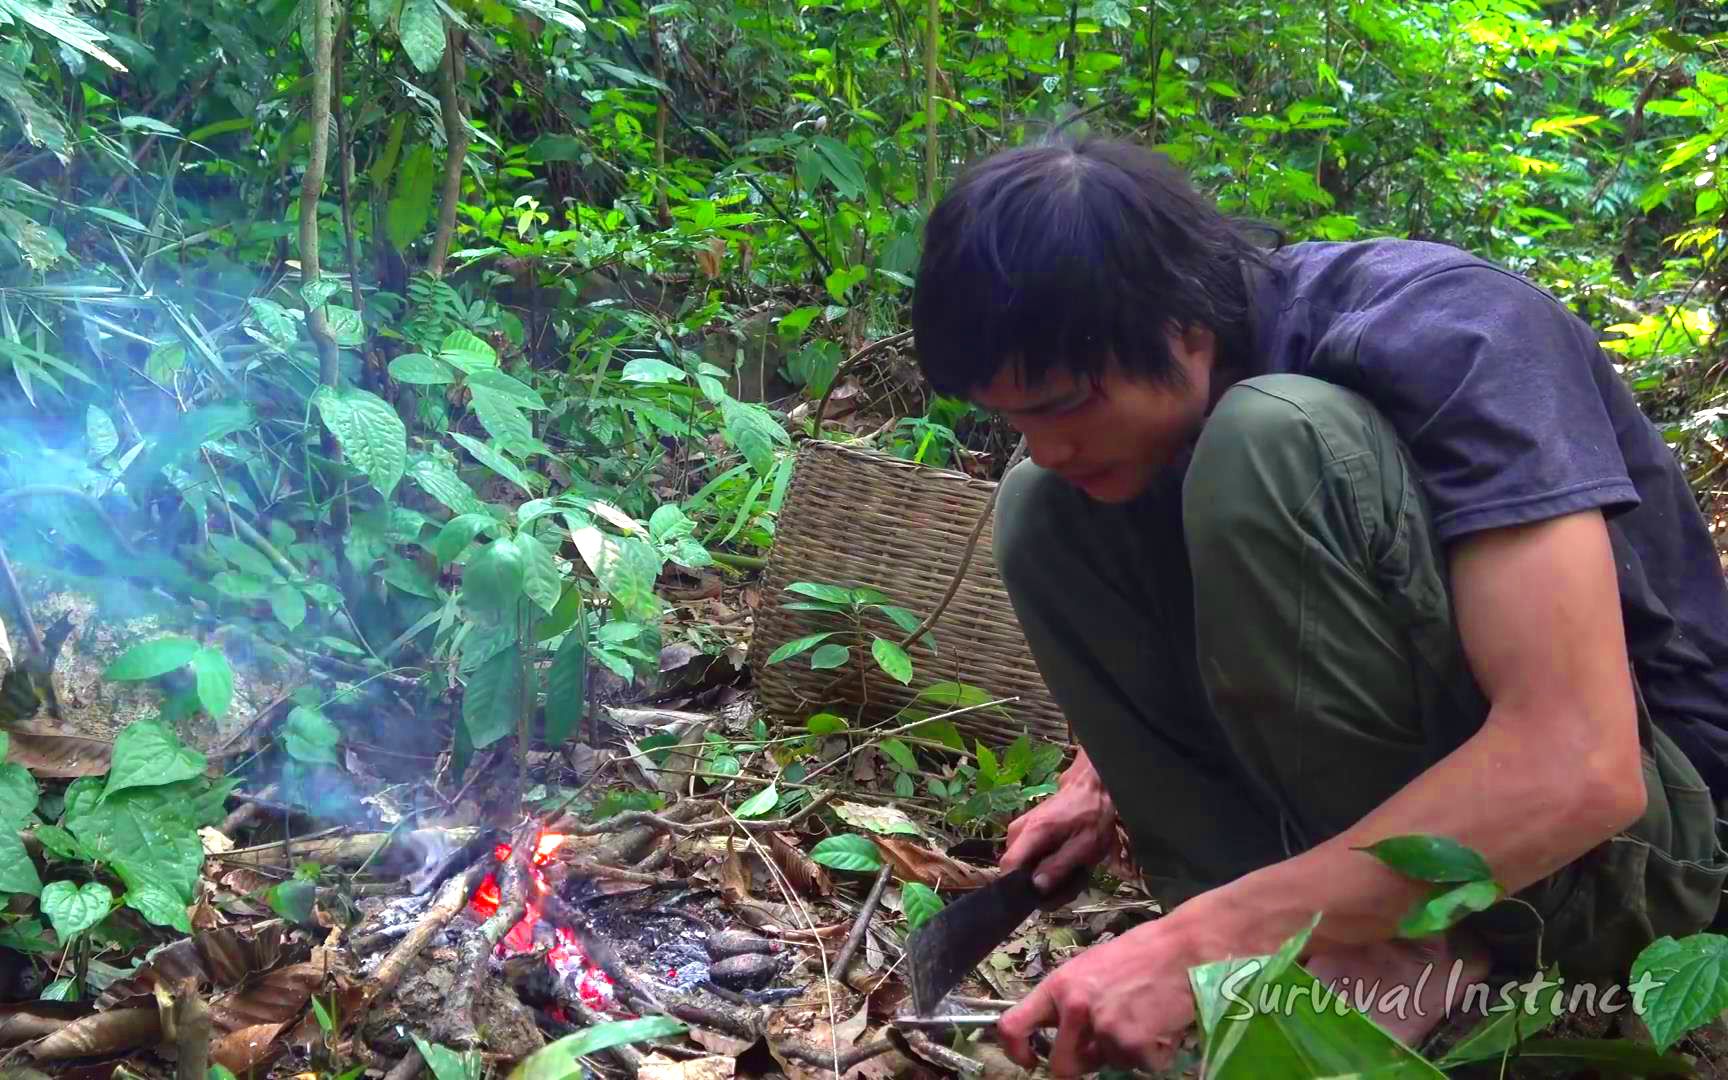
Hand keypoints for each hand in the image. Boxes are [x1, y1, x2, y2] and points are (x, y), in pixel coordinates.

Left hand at [995, 919, 1197, 1075]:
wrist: (1185, 948)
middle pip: (1062, 1066)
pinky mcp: (1134, 1046)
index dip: (1016, 1051)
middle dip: (1083, 1064)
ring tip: (1144, 1018)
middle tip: (1105, 1047)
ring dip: (1125, 1051)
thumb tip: (1061, 1032)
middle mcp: (1075, 1009)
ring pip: (1108, 1065)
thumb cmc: (1142, 953)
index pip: (1012, 1025)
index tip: (1030, 1061)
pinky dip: (1152, 1054)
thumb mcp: (1091, 968)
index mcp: (1059, 986)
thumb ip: (1071, 1000)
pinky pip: (1140, 1066)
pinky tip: (1162, 1025)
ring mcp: (1104, 1029)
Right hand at [999, 751, 1116, 901]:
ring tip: (1072, 874)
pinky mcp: (1026, 831)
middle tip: (1068, 886)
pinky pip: (1028, 857)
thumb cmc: (1093, 814)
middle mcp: (1018, 830)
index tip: (1042, 897)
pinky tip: (1066, 865)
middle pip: (1016, 870)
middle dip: (1039, 885)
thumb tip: (1036, 888)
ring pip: (1022, 866)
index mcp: (1032, 832)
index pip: (1008, 866)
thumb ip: (1059, 867)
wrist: (1093, 786)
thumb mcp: (1085, 846)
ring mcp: (1020, 830)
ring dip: (1045, 876)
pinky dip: (1045, 865)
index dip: (1020, 888)